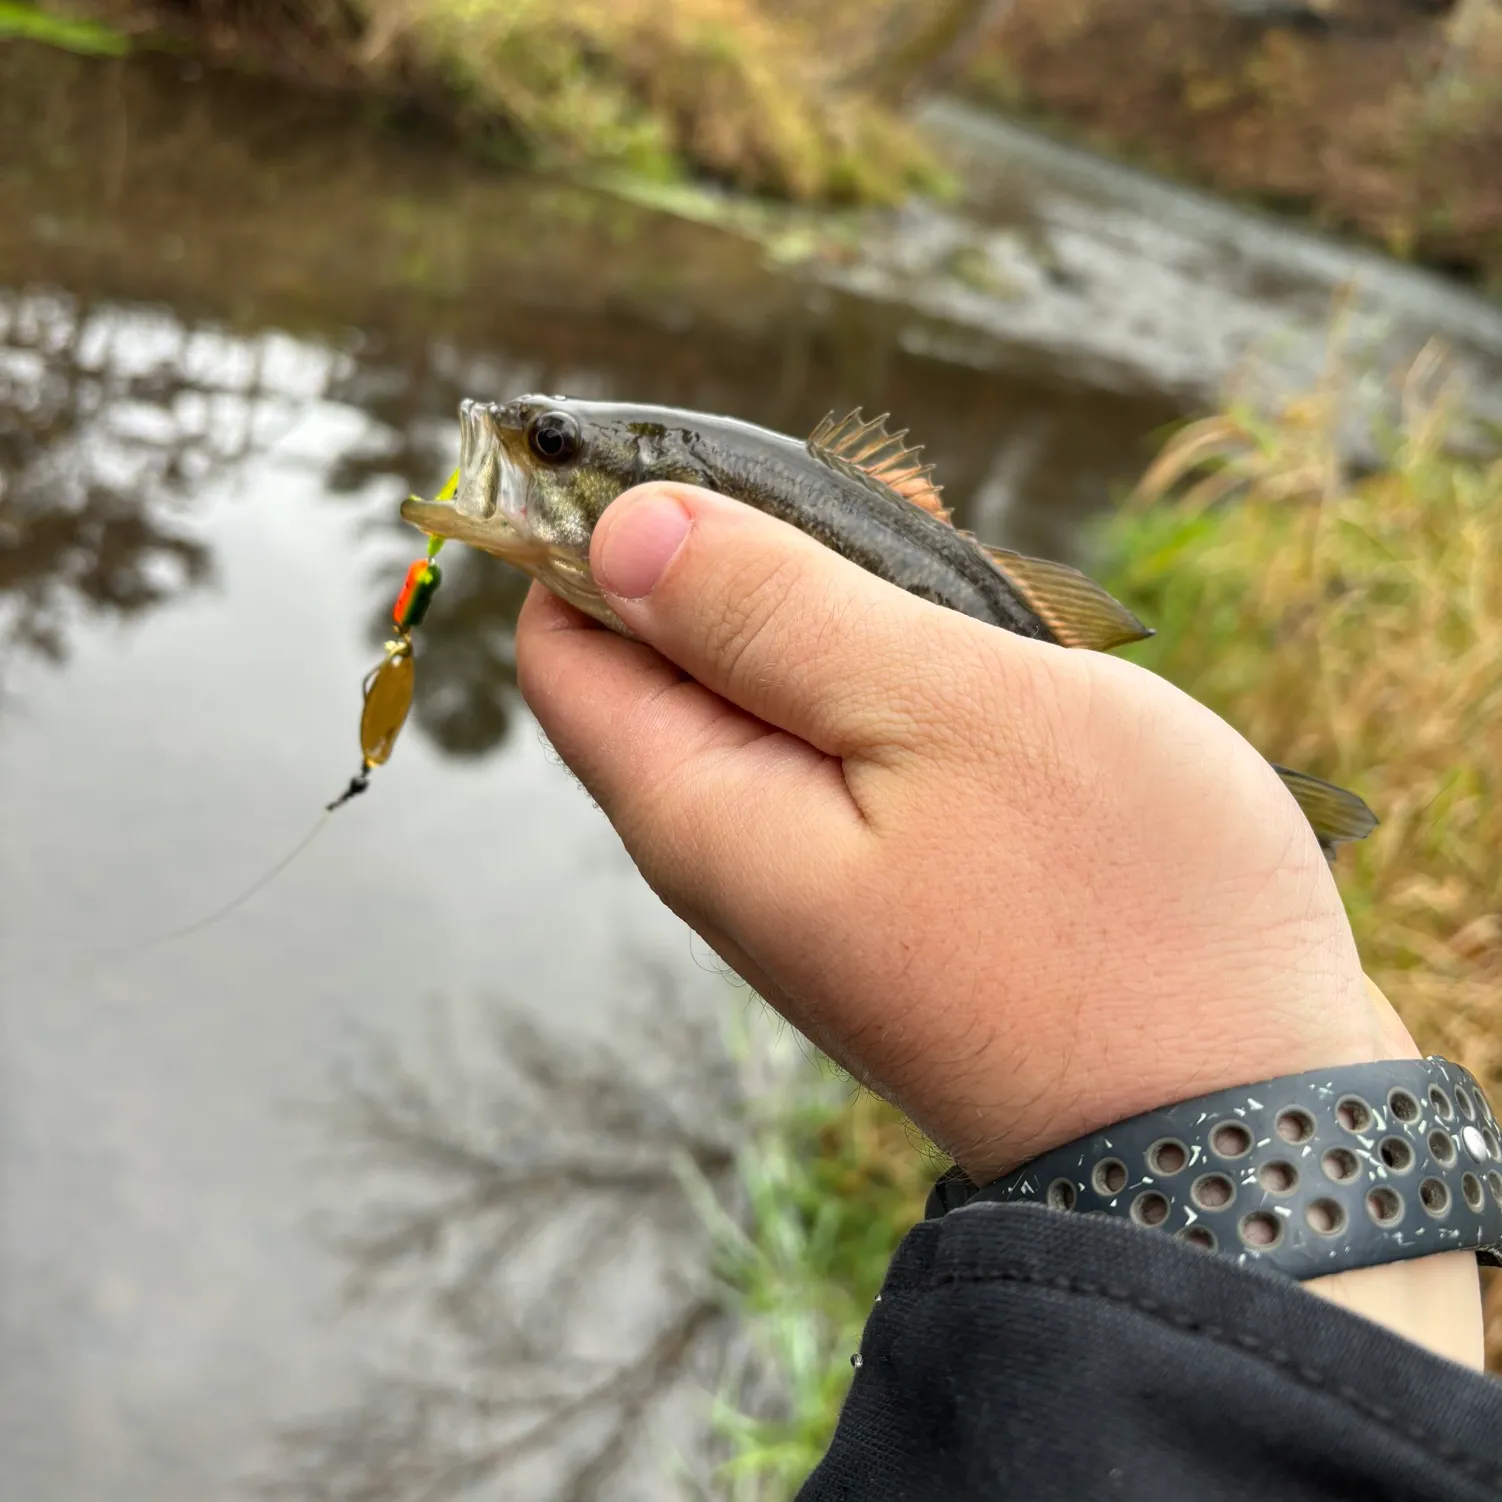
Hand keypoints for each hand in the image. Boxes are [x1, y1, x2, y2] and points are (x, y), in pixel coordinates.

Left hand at [515, 482, 1417, 1180]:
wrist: (1239, 1126)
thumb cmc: (1114, 910)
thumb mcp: (941, 709)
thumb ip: (769, 612)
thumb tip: (620, 537)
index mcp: (698, 807)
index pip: (565, 640)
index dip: (603, 532)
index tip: (715, 461)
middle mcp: (728, 854)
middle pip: (673, 654)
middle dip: (766, 562)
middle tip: (907, 524)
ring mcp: (813, 882)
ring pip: (782, 694)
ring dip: (862, 617)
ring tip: (985, 603)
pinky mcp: (894, 895)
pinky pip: (860, 753)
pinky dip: (912, 686)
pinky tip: (1006, 677)